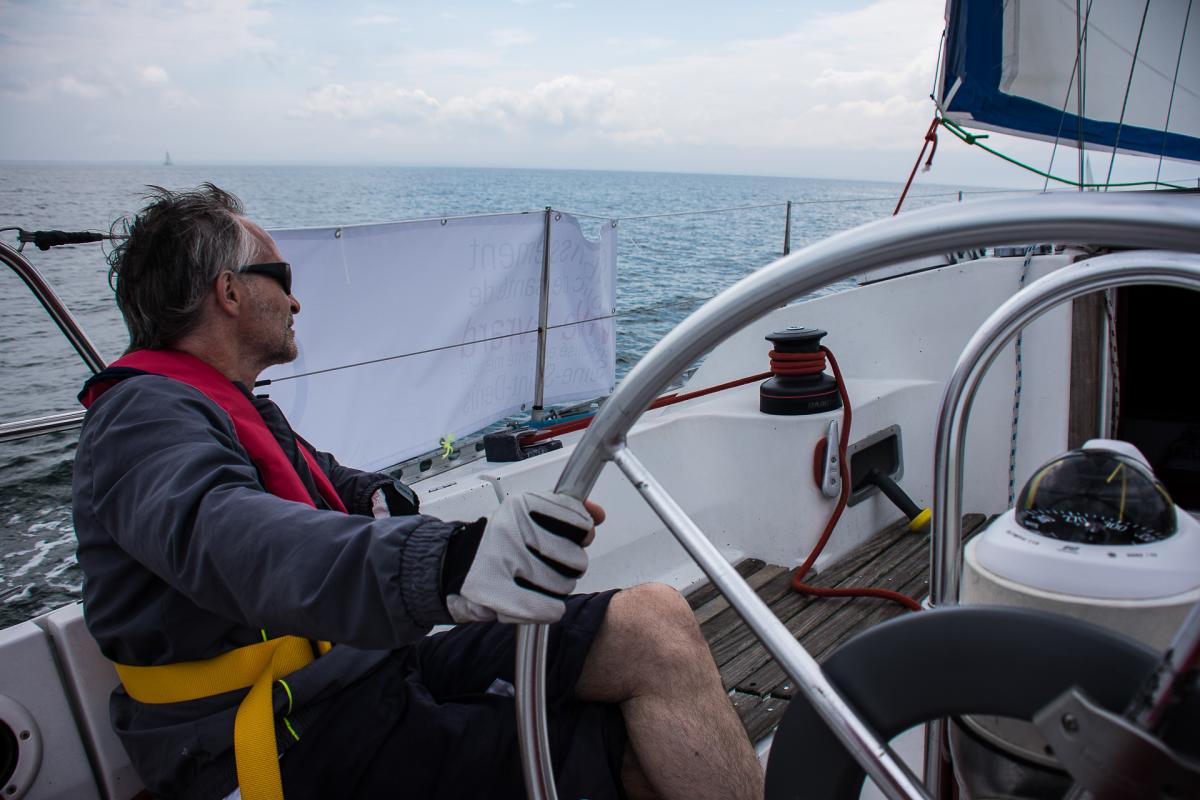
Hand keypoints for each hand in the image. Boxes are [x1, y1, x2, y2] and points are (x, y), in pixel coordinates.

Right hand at [446, 491, 594, 623]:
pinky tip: (537, 602)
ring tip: (535, 582)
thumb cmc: (499, 542)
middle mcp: (512, 530)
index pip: (578, 521)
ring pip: (564, 585)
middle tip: (549, 565)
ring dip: (556, 590)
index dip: (581, 534)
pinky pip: (548, 608)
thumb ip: (567, 512)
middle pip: (576, 559)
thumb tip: (598, 513)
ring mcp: (504, 561)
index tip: (573, 538)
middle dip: (569, 567)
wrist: (452, 566)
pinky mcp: (496, 593)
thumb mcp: (530, 516)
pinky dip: (549, 610)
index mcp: (522, 505)